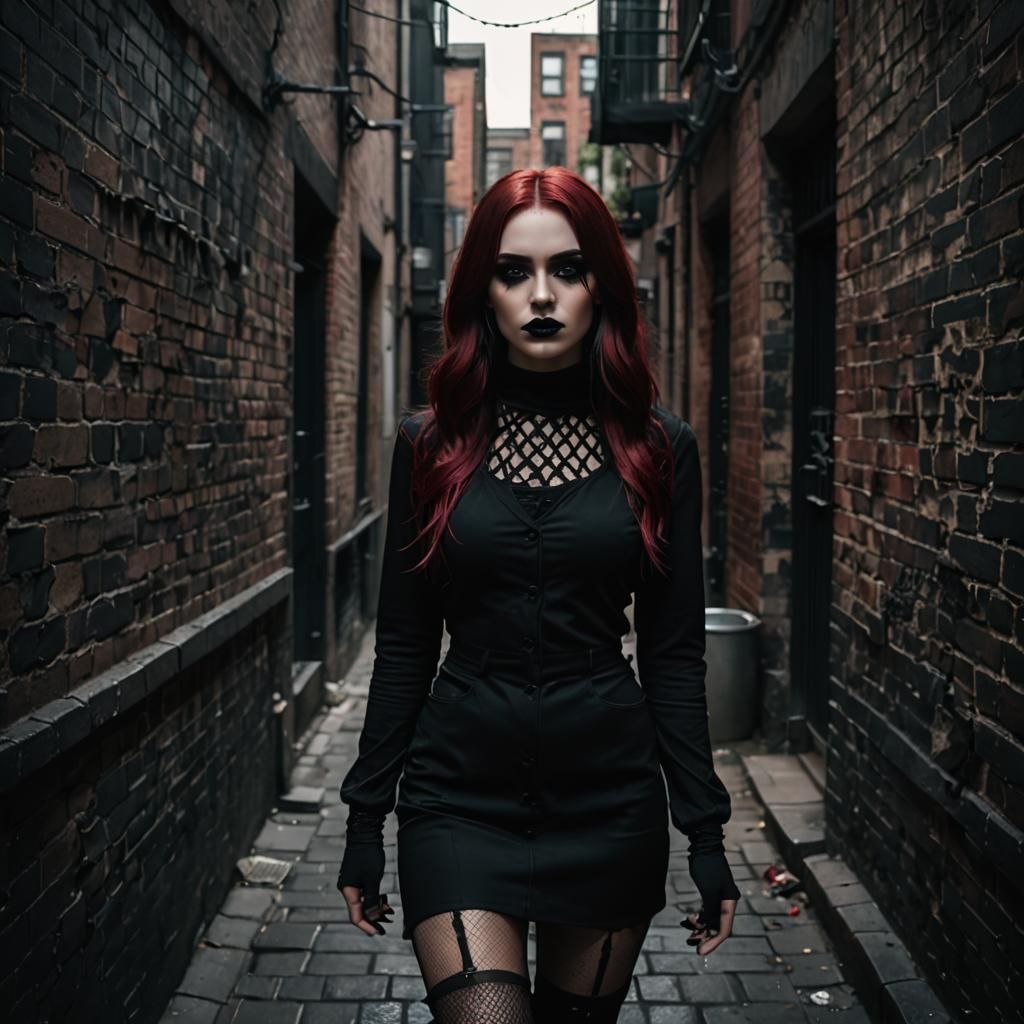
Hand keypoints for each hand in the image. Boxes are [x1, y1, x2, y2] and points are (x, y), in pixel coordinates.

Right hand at [336, 809, 394, 935]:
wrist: (365, 834)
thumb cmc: (368, 855)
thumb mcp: (372, 879)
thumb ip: (372, 899)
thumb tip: (373, 917)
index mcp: (348, 891)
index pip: (355, 916)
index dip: (367, 926)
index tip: (378, 933)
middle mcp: (348, 888)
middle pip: (359, 910)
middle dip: (373, 918)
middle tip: (387, 923)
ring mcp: (353, 882)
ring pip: (364, 902)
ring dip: (376, 908)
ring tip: (389, 911)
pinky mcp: (358, 877)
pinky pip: (366, 894)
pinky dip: (375, 899)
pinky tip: (385, 900)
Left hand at [682, 847, 740, 955]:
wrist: (703, 847)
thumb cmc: (708, 867)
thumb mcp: (709, 892)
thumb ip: (711, 911)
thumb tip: (710, 928)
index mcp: (730, 903)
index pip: (724, 929)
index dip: (713, 942)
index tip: (700, 951)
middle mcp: (726, 902)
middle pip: (718, 927)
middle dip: (705, 937)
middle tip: (692, 944)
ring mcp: (718, 898)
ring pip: (711, 920)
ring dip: (701, 928)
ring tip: (688, 933)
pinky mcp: (710, 894)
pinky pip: (707, 912)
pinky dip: (699, 918)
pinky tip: (689, 921)